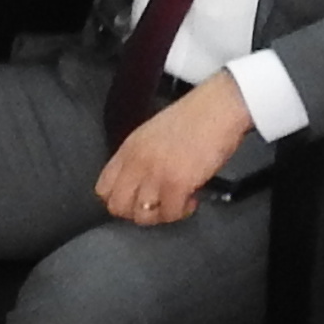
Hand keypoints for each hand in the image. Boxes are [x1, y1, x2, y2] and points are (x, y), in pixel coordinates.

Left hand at [94, 72, 251, 225]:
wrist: (220, 107)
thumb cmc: (196, 117)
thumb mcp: (154, 133)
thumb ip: (142, 156)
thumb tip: (141, 183)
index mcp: (129, 148)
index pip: (104, 188)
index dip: (119, 199)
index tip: (136, 200)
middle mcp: (137, 162)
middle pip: (118, 206)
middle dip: (137, 212)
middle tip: (156, 206)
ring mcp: (155, 174)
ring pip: (141, 216)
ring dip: (160, 214)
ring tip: (176, 203)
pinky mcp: (177, 184)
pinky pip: (170, 214)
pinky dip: (182, 211)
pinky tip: (192, 199)